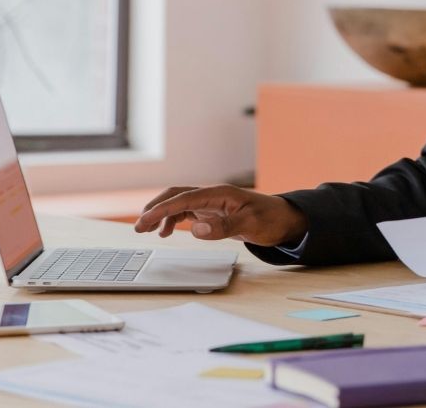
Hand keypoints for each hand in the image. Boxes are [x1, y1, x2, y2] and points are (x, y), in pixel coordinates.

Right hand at [134, 185, 308, 246]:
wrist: (286, 220)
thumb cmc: (271, 219)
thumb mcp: (250, 224)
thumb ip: (223, 227)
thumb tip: (195, 229)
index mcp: (219, 193)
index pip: (184, 198)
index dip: (162, 209)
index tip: (144, 220)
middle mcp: (213, 195)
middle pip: (176, 195)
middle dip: (155, 208)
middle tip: (139, 226)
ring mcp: (212, 203)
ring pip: (179, 203)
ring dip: (161, 214)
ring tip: (145, 230)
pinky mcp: (213, 212)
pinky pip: (187, 212)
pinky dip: (172, 219)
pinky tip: (165, 231)